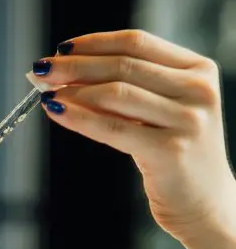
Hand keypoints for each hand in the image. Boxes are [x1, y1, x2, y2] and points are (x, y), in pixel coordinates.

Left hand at [34, 29, 235, 247]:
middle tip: (41, 69)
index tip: (62, 48)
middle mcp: (198, 90)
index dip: (94, 43)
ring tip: (46, 93)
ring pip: (116, 94)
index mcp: (199, 70)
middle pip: (123, 65)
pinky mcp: (169, 151)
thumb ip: (129, 89)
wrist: (206, 206)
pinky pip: (113, 128)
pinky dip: (79, 118)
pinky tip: (57, 113)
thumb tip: (67, 75)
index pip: (137, 43)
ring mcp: (187, 121)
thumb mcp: (161, 112)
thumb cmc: (177, 156)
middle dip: (75, 66)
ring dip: (73, 90)